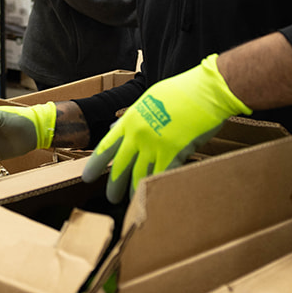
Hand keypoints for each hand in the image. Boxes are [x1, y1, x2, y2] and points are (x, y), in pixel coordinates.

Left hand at [82, 55, 250, 202]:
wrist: (204, 92)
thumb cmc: (178, 93)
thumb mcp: (147, 100)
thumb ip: (130, 117)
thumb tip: (114, 127)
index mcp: (130, 120)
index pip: (106, 146)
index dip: (95, 164)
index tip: (88, 176)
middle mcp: (138, 135)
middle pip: (120, 166)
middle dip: (114, 185)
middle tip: (111, 197)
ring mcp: (156, 145)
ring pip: (140, 175)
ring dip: (134, 190)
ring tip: (132, 200)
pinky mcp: (174, 154)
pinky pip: (161, 175)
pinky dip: (156, 185)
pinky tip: (153, 194)